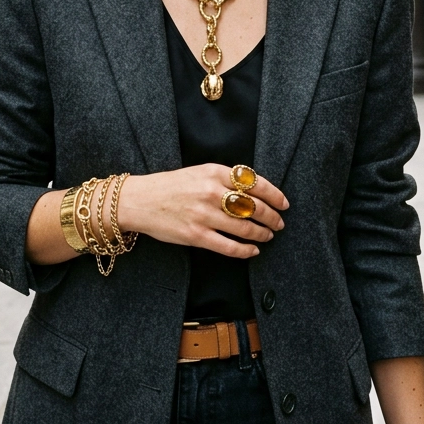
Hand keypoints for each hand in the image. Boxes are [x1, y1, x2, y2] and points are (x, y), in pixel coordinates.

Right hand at [117, 165, 287, 258]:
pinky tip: (252, 251)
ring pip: (244, 228)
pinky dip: (245, 250)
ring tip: (268, 236)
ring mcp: (204, 215)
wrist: (140, 200)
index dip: (275, 195)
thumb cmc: (170, 186)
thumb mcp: (199, 172)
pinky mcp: (196, 235)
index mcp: (214, 172)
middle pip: (254, 207)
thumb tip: (255, 191)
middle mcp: (211, 192)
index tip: (284, 203)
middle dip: (272, 217)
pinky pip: (228, 246)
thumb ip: (225, 179)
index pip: (255, 183)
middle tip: (279, 223)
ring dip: (262, 234)